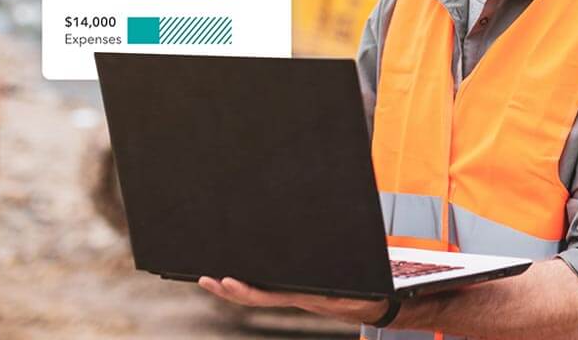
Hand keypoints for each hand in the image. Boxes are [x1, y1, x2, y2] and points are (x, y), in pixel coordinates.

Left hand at [197, 276, 389, 324]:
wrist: (372, 305)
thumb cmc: (365, 292)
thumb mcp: (355, 285)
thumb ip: (340, 281)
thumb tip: (337, 277)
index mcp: (304, 296)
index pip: (268, 295)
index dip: (246, 290)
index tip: (227, 280)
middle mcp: (292, 297)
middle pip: (253, 296)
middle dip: (227, 289)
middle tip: (205, 278)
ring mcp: (291, 294)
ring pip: (255, 294)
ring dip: (231, 287)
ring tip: (209, 277)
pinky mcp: (293, 289)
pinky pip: (265, 287)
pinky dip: (248, 281)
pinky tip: (236, 272)